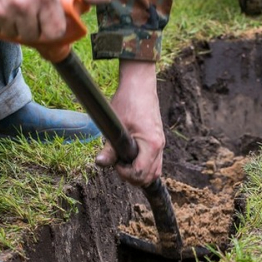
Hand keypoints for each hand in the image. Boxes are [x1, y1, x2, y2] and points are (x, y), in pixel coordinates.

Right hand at [0, 0, 110, 43]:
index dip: (52, 28)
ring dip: (15, 27)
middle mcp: (22, 6)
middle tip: (29, 13)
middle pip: (33, 37)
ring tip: (14, 8)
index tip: (47, 21)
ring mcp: (0, 12)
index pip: (54, 33)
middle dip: (34, 28)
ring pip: (14, 36)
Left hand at [95, 61, 164, 186]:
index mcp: (151, 144)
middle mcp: (159, 147)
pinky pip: (154, 162)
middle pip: (150, 177)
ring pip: (154, 172)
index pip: (141, 173)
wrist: (140, 85)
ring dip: (138, 173)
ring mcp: (160, 144)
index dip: (125, 173)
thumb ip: (110, 148)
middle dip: (132, 176)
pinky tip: (130, 159)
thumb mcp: (116, 126)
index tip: (115, 162)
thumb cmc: (128, 102)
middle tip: (118, 165)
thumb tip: (100, 163)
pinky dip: (144, 166)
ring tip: (123, 163)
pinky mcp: (158, 141)